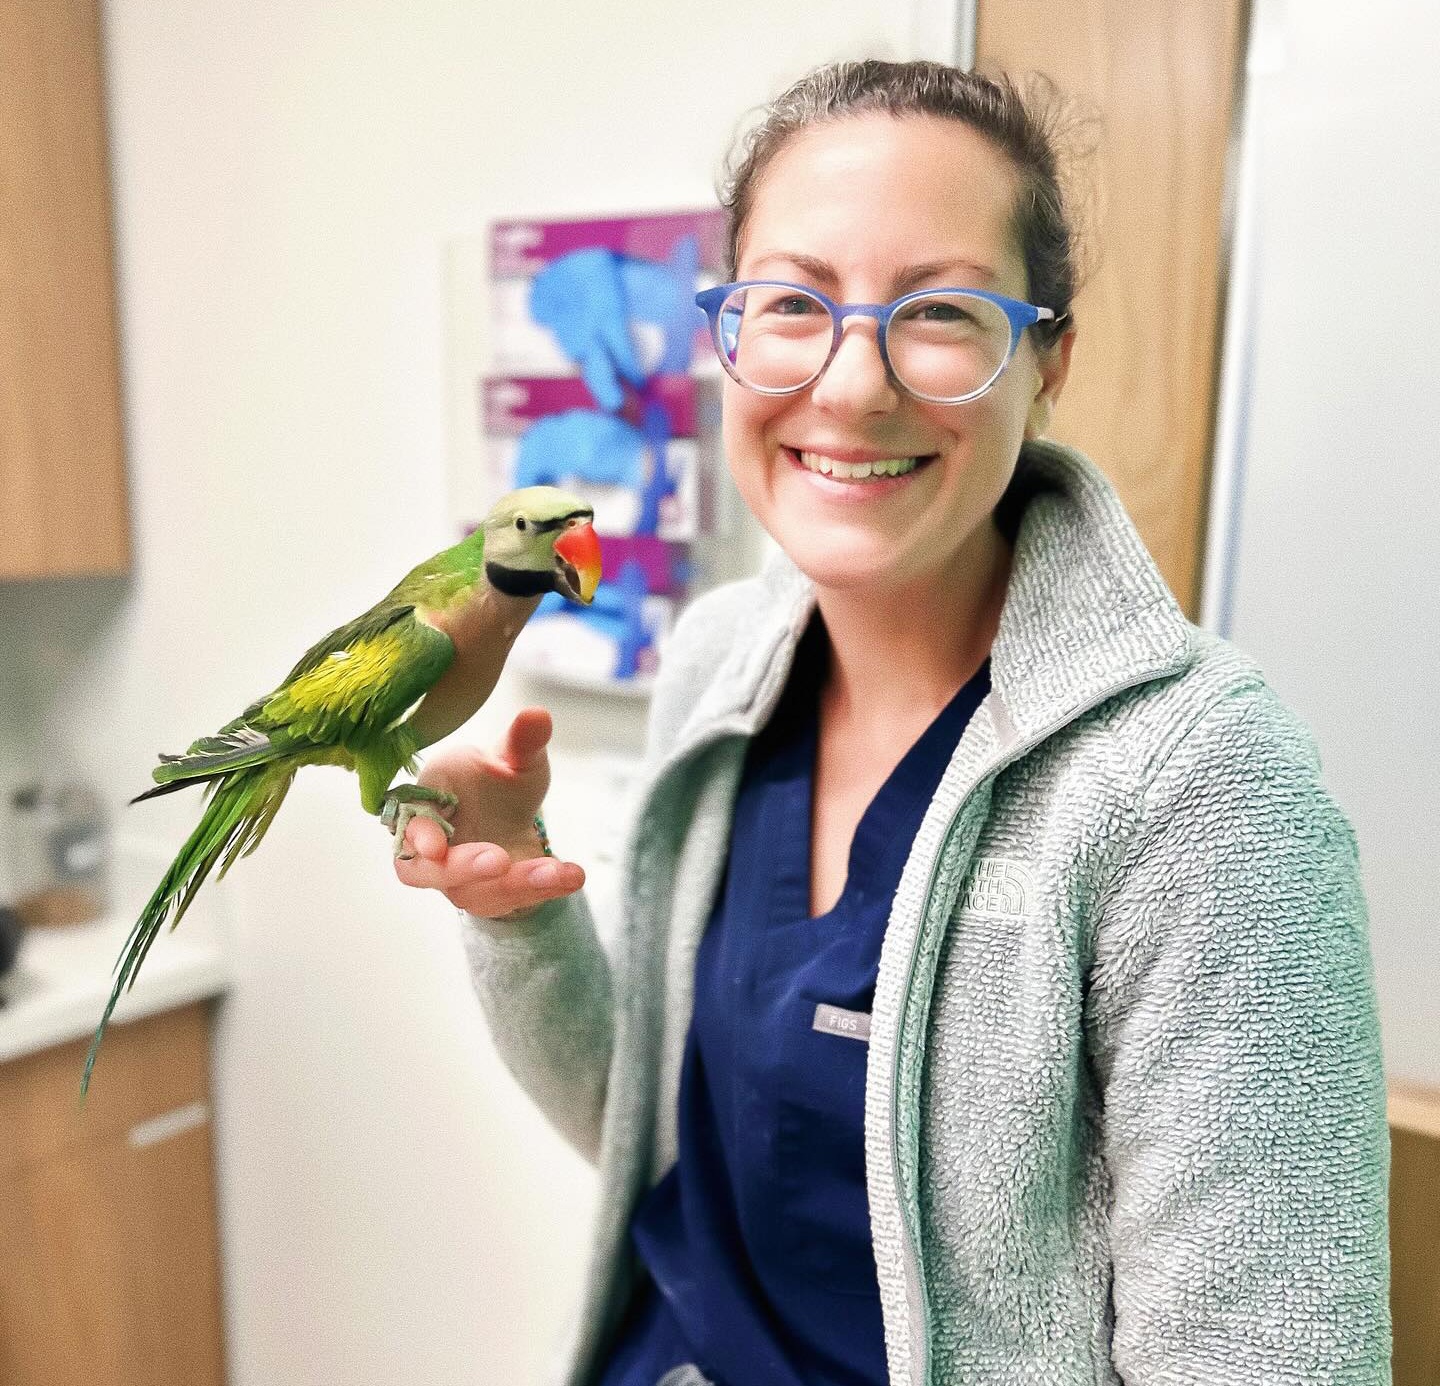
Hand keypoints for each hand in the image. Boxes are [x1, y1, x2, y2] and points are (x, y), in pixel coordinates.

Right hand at [393, 707, 585, 919]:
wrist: (509, 814)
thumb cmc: (497, 780)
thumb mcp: (514, 758)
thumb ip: (521, 741)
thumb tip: (538, 714)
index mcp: (424, 802)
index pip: (407, 823)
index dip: (417, 835)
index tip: (435, 844)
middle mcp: (431, 849)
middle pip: (426, 872)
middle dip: (463, 869)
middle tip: (499, 861)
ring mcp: (458, 879)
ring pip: (474, 894)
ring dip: (516, 885)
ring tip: (555, 871)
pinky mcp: (491, 898)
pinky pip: (512, 902)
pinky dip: (544, 890)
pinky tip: (573, 874)